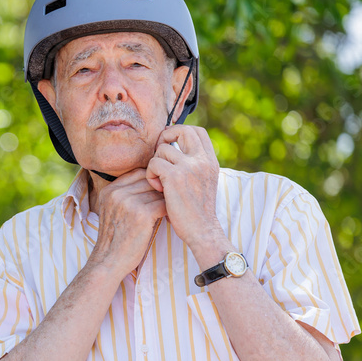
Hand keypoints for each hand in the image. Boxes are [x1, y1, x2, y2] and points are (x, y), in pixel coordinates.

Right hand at [88, 169, 166, 274]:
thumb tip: (152, 181)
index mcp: (109, 190)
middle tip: (168, 201)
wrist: (109, 261)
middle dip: (159, 191)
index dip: (151, 181)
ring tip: (168, 211)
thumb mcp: (112, 210)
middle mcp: (117, 193)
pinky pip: (163, 205)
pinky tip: (167, 219)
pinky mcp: (141, 214)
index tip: (156, 193)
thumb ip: (125, 194)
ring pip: (157, 193)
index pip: (138, 173)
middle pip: (149, 181)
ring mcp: (128, 203)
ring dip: (165, 202)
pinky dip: (168, 212)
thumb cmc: (115, 238)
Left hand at [145, 125, 223, 251]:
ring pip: (162, 149)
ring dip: (155, 164)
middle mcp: (203, 160)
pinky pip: (153, 163)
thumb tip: (174, 151)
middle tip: (159, 157)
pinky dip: (150, 175)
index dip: (180, 132)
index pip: (197, 131)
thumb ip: (194, 166)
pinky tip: (157, 189)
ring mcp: (190, 166)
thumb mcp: (202, 182)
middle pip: (182, 130)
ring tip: (160, 182)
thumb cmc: (197, 211)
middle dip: (165, 138)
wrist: (201, 230)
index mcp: (211, 160)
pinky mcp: (175, 176)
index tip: (169, 146)